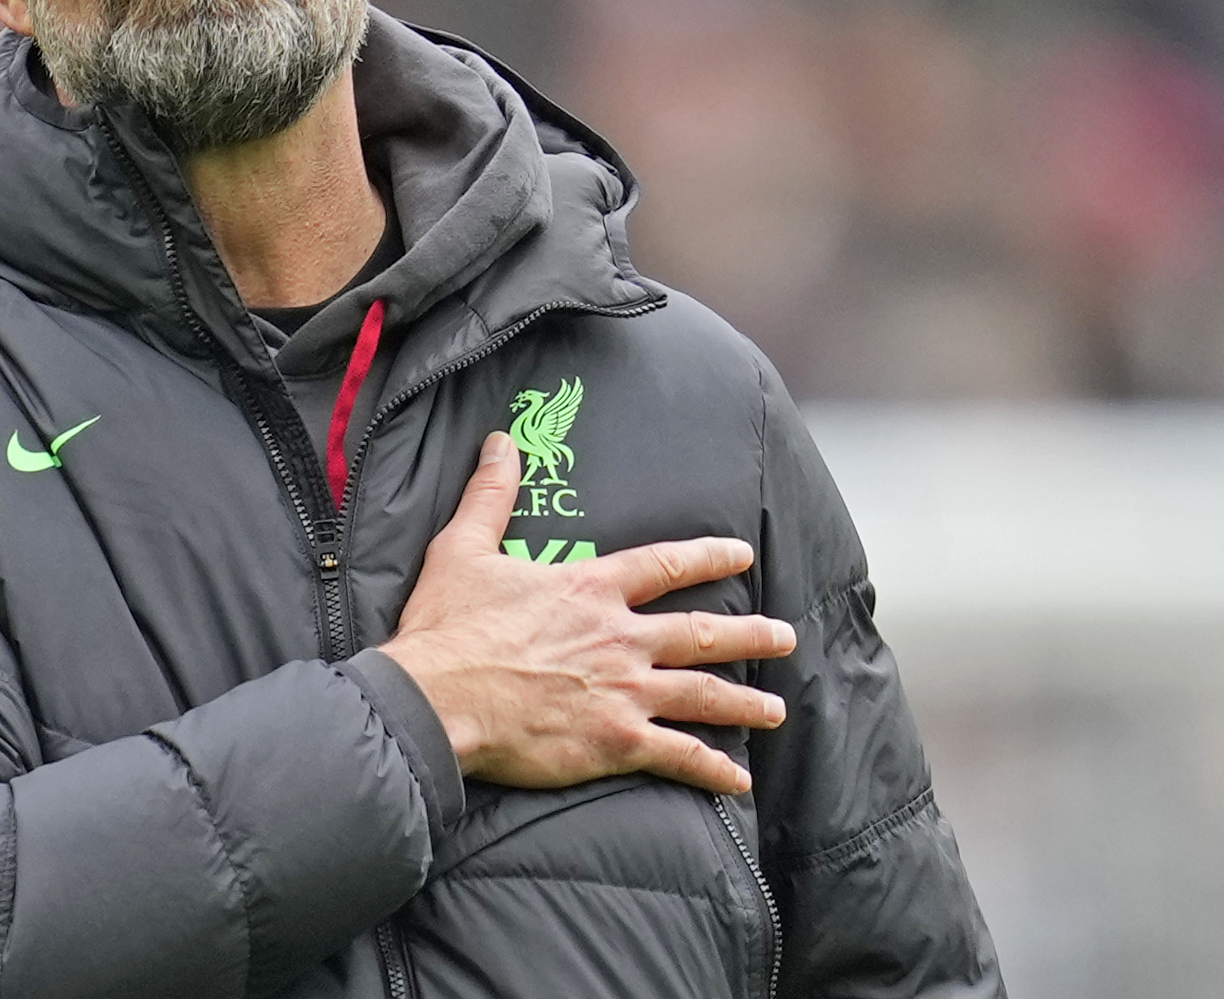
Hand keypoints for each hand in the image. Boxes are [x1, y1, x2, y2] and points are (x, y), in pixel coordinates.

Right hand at [378, 431, 796, 794]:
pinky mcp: (615, 741)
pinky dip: (712, 769)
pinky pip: (678, 756)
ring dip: (744, 703)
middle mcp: (619, 638)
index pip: (662, 566)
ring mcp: (623, 692)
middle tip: (785, 637)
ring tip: (776, 711)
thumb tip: (502, 442)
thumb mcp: (464, 548)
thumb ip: (490, 495)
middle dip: (749, 635)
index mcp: (589, 591)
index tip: (742, 555)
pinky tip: (738, 780)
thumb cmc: (449, 627)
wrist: (438, 699)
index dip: (706, 558)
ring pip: (702, 695)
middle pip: (701, 634)